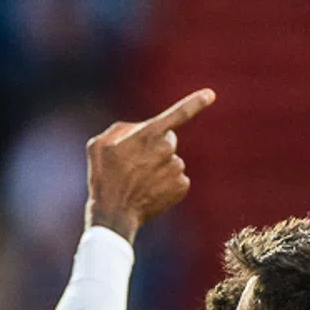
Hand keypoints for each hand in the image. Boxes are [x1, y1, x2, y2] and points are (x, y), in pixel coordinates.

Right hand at [85, 88, 214, 242]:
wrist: (114, 214)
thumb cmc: (103, 179)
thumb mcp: (98, 146)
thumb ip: (119, 130)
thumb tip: (136, 129)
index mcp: (149, 134)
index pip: (178, 113)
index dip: (195, 102)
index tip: (211, 95)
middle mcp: (167, 148)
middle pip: (168, 140)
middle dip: (156, 147)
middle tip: (135, 165)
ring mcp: (176, 168)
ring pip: (171, 161)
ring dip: (158, 168)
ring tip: (139, 183)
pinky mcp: (181, 186)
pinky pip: (177, 179)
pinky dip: (165, 185)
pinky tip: (149, 193)